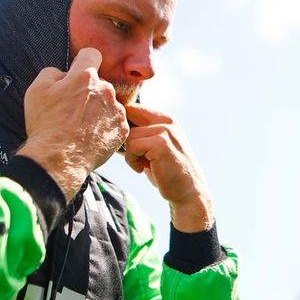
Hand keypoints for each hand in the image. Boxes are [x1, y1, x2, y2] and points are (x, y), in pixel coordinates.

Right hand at [18, 48, 128, 200]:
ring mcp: (116, 110)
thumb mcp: (36, 90)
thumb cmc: (46, 125)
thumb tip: (63, 73)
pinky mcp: (122, 129)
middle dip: (88, 91)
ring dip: (98, 109)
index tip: (77, 73)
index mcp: (85, 77)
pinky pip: (114, 121)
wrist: (59, 159)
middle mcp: (105, 90)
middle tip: (72, 109)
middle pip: (99, 83)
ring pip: (108, 103)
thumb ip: (52, 72)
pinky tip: (90, 136)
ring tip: (81, 126)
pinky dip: (105, 126)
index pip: (91, 54)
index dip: (83, 61)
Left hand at [122, 105, 213, 231]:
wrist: (187, 192)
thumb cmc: (166, 172)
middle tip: (134, 155)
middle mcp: (166, 121)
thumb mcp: (152, 148)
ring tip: (142, 165)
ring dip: (129, 154)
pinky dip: (132, 161)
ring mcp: (165, 130)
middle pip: (127, 117)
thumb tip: (111, 130)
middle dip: (124, 138)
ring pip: (128, 135)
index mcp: (164, 119)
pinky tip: (143, 169)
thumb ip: (138, 135)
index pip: (132, 108)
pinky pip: (132, 147)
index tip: (125, 144)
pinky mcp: (161, 143)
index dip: (122, 124)